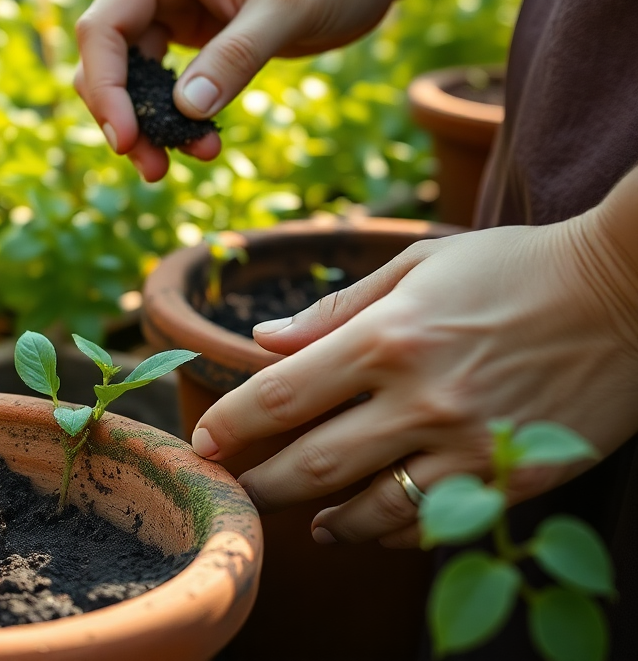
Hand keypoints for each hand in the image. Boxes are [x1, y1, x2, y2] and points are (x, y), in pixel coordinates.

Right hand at [74, 0, 402, 180]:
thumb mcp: (293, 8)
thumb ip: (238, 55)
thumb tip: (185, 109)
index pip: (104, 28)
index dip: (106, 88)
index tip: (127, 140)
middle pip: (105, 60)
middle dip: (124, 117)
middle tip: (155, 169)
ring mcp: (164, 10)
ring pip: (127, 81)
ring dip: (149, 127)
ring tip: (196, 157)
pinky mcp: (182, 39)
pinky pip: (159, 89)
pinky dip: (174, 122)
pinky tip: (204, 142)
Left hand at [189, 210, 637, 547]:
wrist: (628, 290)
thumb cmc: (514, 266)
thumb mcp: (419, 265)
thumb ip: (336, 309)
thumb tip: (262, 341)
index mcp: (385, 338)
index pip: (276, 398)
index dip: (228, 428)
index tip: (202, 446)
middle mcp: (419, 398)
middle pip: (309, 466)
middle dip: (261, 487)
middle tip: (238, 494)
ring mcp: (468, 443)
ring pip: (370, 510)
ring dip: (326, 524)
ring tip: (309, 525)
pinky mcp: (514, 475)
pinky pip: (437, 522)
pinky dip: (397, 532)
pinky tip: (377, 526)